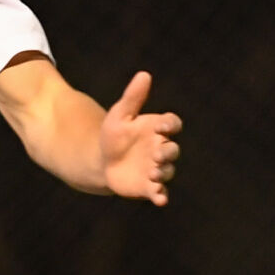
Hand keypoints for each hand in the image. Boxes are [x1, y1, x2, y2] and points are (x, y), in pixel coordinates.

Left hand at [99, 71, 181, 204]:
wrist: (102, 161)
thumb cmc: (113, 135)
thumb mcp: (120, 115)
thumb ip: (133, 97)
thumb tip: (144, 74)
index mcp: (157, 129)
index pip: (172, 124)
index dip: (169, 125)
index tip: (161, 126)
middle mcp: (161, 148)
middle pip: (173, 149)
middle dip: (168, 152)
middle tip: (157, 153)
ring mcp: (157, 168)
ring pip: (167, 171)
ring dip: (162, 172)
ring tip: (153, 173)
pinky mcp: (149, 186)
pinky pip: (160, 192)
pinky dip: (161, 196)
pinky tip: (160, 199)